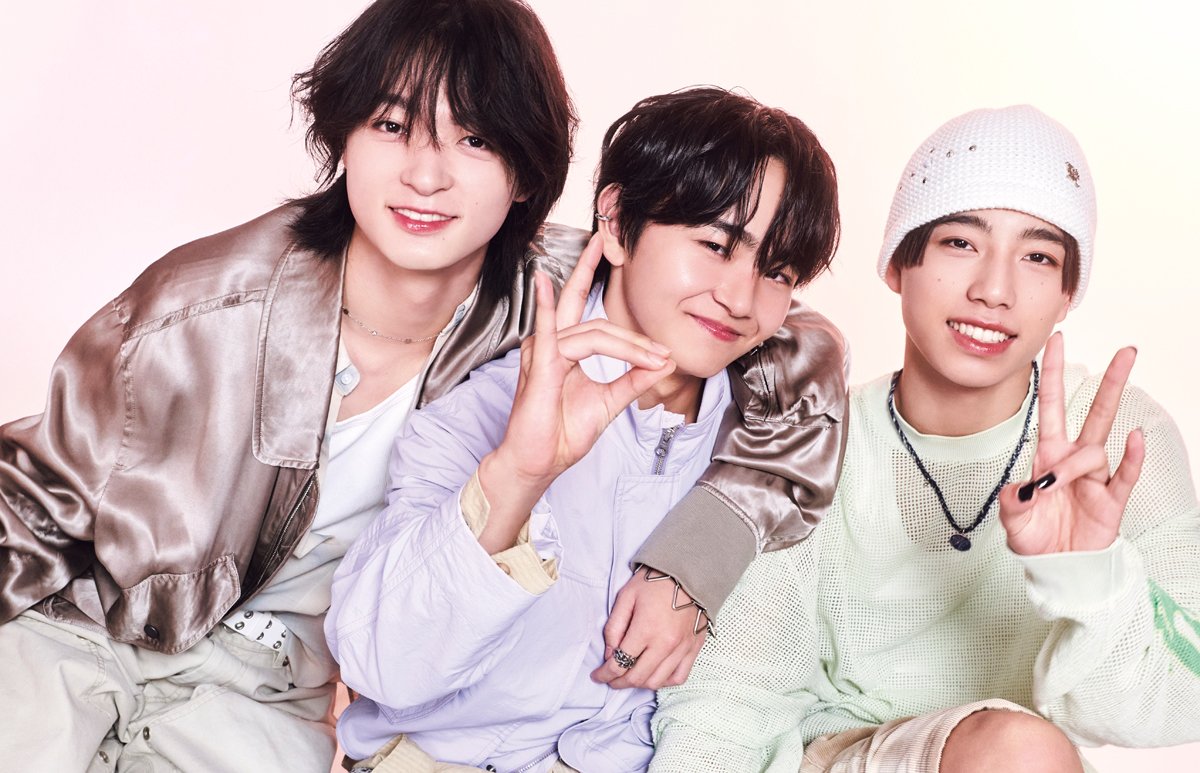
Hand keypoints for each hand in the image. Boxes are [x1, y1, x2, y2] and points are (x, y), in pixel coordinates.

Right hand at [477, 234, 675, 550]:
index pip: (595, 322)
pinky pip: (549, 332)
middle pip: (584, 308)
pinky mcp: (538, 366)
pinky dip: (546, 307)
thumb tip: (663, 363)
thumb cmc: (561, 435)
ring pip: (592, 332)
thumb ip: (632, 380)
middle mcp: (550, 345)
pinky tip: (543, 284)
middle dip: (606, 292)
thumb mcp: (609, 403)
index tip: (662, 351)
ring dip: (629, 345)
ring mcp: (542, 353)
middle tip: (630, 283)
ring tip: (655, 358)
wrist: (538, 464)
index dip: (632, 334)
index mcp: (565, 351)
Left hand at [590, 565, 708, 689]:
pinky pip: (679, 677)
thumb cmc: (654, 582)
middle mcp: (665, 644)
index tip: (597, 676)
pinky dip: (664, 681)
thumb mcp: (626, 597)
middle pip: (637, 677)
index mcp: (645, 629)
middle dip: (619, 683)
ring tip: (630, 677)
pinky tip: (654, 674)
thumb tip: (609, 655)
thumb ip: (614, 628)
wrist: (689, 572)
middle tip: (610, 679)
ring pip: (657, 681)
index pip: (620, 663)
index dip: (604, 674)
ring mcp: (682, 648)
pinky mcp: (694, 648)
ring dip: (639, 684)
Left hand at [998, 332, 1144, 554]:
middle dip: (1110, 382)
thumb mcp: (1011, 519)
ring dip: (1076, 463)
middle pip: (1094, 413)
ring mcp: (1095, 479)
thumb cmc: (1036, 538)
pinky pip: (1125, 474)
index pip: (1052, 407)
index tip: (1056, 342)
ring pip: (1096, 450)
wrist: (1058, 568)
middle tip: (1127, 350)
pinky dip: (1131, 458)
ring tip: (1060, 481)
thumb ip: (1011, 502)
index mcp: (1047, 456)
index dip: (1055, 375)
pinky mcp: (1111, 500)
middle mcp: (1073, 461)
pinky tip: (1135, 440)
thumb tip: (1018, 487)